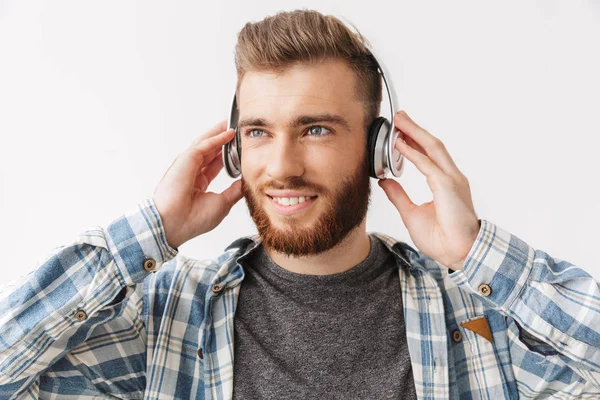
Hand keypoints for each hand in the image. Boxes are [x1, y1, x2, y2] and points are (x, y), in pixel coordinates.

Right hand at [153, 120, 242, 248]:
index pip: (214, 164)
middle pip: (210, 150)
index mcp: (198, 183)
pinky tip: (229, 133)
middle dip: (223, 140)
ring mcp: (187, 165)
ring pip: (206, 144)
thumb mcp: (222, 203)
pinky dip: (217, 138)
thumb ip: (234, 191)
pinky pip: (204, 145)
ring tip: (234, 124)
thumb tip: (246, 182)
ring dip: (220, 133)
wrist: (175, 223)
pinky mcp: (186, 160)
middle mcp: (191, 171)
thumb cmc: (193, 219)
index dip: (227, 155)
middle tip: (237, 129)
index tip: (239, 148)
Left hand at [378, 111, 479, 270]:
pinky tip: (399, 145)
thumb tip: (386, 181)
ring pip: (432, 149)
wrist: (458, 254)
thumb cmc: (442, 239)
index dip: (415, 141)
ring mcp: (451, 180)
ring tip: (399, 122)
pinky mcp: (448, 187)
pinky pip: (427, 165)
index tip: (400, 131)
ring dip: (415, 133)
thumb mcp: (411, 213)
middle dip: (415, 129)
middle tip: (399, 117)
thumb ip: (399, 195)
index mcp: (445, 183)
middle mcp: (451, 178)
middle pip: (432, 145)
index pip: (429, 155)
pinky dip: (413, 153)